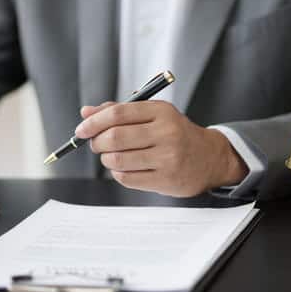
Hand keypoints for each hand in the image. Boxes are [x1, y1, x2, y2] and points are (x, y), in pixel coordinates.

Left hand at [76, 101, 247, 196]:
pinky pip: (126, 178)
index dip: (94, 122)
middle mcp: (166, 133)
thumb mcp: (153, 115)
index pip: (118, 113)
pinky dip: (118, 173)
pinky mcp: (166, 180)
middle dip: (97, 142)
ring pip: (117, 160)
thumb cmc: (175, 134)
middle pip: (114, 137)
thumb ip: (119, 111)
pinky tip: (126, 167)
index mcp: (161, 111)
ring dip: (106, 159)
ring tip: (112, 156)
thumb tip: (86, 113)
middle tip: (96, 144)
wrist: (208, 158)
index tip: (81, 130)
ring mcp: (168, 158)